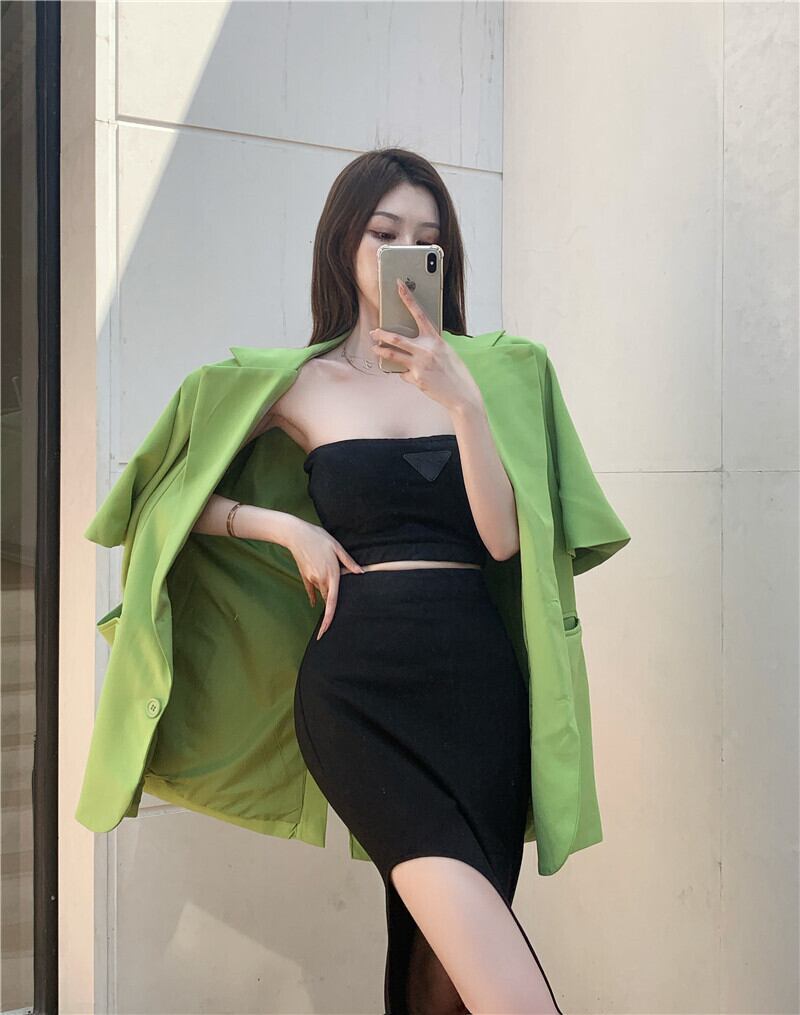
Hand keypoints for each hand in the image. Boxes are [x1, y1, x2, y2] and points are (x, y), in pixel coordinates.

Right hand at [284, 519, 364, 638]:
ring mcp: (312, 579)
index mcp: (332, 574)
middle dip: (332, 604)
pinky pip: (311, 591)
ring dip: (327, 593)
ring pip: (322, 593)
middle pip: (329, 599)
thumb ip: (349, 562)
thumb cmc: (318, 538)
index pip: (332, 602)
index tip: (324, 631)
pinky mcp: (305, 576)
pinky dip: (315, 596)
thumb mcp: (337, 547)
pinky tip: (316, 603)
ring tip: (329, 588)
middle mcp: (321, 580)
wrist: (296, 534)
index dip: (329, 619)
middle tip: (339, 606)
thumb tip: (361, 572)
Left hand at [369, 279, 482, 412]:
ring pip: (392, 355)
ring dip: (381, 351)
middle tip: (375, 332)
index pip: (419, 313)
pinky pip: (403, 374)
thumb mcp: (446, 352)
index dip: (408, 297)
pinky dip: (404, 374)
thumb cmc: (456, 373)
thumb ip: (431, 346)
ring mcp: (419, 365)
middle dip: (381, 334)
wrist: (462, 395)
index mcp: (435, 339)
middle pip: (396, 338)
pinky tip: (413, 377)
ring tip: (375, 349)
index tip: (399, 285)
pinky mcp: (415, 379)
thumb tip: (415, 345)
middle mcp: (426, 350)